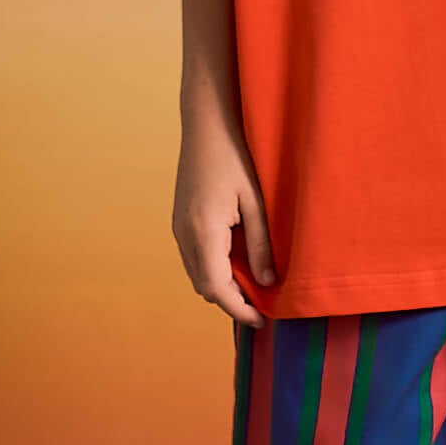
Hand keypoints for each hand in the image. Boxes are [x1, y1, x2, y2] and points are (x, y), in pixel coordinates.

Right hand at [172, 108, 275, 328]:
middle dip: (233, 301)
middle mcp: (184, 234)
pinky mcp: (180, 221)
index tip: (262, 320)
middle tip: (263, 304)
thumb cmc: (235, 156)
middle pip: (205, 288)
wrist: (206, 124)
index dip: (239, 310)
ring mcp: (178, 228)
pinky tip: (238, 262)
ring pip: (198, 275)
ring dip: (223, 286)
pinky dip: (214, 269)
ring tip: (254, 285)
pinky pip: (195, 258)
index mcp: (204, 232)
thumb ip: (261, 245)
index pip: (217, 289)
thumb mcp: (256, 202)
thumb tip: (267, 282)